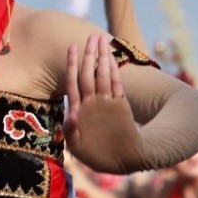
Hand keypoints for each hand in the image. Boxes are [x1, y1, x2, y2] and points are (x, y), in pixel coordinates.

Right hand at [64, 33, 143, 172]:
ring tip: (101, 39)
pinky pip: (117, 82)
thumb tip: (71, 114)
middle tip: (90, 36)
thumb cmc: (97, 155)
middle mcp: (93, 103)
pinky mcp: (122, 105)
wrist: (126, 160)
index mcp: (80, 111)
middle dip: (90, 54)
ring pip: (104, 74)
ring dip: (102, 56)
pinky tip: (112, 58)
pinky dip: (114, 69)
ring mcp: (108, 103)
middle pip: (89, 73)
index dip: (72, 63)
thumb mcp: (77, 148)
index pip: (73, 82)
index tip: (72, 47)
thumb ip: (71, 130)